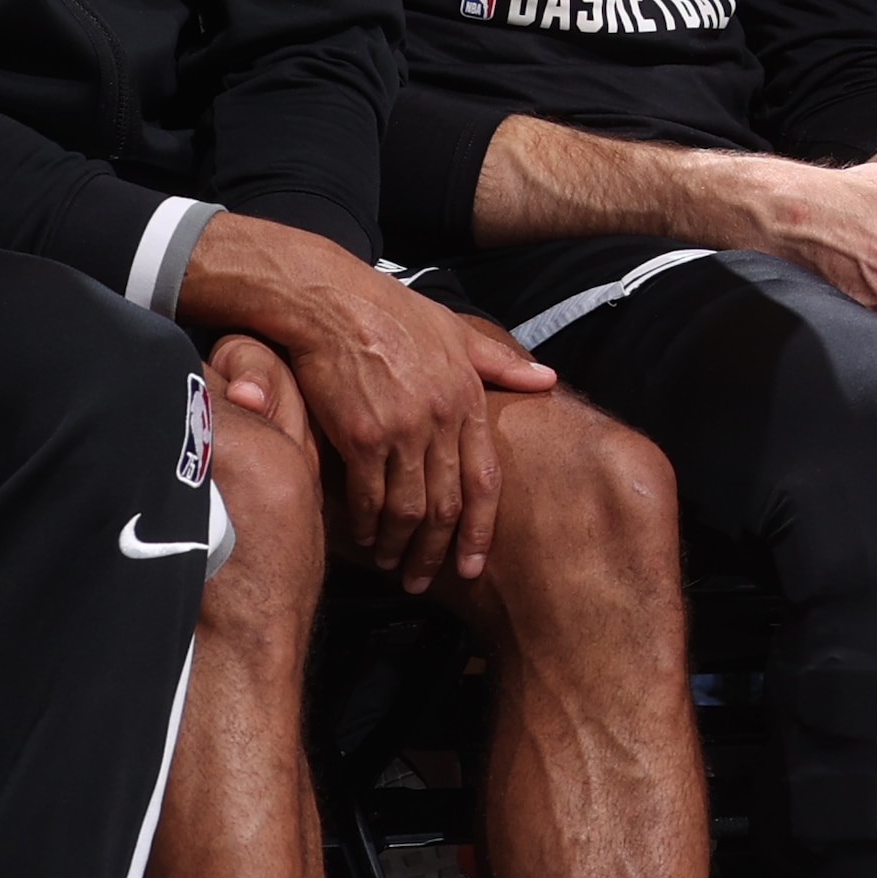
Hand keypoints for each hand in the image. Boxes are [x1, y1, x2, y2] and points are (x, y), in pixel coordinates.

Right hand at [180, 212, 556, 587]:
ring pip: (410, 509)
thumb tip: (548, 378)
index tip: (473, 563)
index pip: (486, 479)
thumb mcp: (455, 331)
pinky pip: (369, 497)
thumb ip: (501, 362)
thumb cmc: (389, 312)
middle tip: (424, 578)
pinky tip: (361, 538)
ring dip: (400, 545)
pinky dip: (365, 525)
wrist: (328, 300)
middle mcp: (442, 418)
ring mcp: (403, 429)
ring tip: (391, 565)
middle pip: (449, 504)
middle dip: (439, 551)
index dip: (481, 528)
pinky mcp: (362, 435)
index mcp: (468, 397)